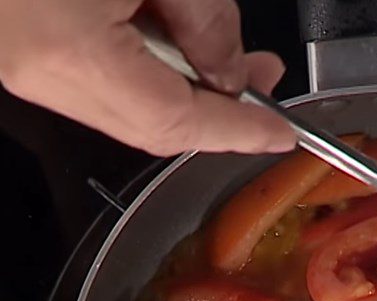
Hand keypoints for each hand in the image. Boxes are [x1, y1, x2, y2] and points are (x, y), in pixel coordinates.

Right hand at [0, 0, 294, 154]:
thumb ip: (206, 18)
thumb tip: (231, 73)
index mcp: (71, 50)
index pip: (176, 120)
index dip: (237, 132)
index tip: (280, 133)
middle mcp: (40, 72)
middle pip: (151, 126)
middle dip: (217, 116)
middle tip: (263, 84)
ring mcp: (25, 65)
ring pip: (129, 108)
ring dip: (185, 89)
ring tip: (226, 57)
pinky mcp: (22, 48)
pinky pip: (102, 82)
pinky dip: (149, 70)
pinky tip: (173, 38)